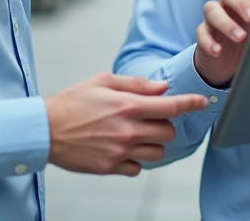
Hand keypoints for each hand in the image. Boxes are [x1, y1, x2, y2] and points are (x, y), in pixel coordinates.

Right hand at [46, 73, 207, 175]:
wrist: (45, 129)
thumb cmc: (72, 102)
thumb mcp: (102, 81)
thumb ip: (135, 84)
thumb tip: (160, 87)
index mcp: (128, 105)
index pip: (171, 105)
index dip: (192, 103)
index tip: (204, 101)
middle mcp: (128, 130)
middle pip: (168, 132)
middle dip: (164, 124)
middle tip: (148, 118)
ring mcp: (120, 151)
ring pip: (157, 153)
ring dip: (152, 143)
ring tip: (134, 134)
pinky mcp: (110, 167)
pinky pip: (137, 168)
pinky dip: (135, 160)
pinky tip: (121, 148)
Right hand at [192, 0, 249, 87]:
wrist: (230, 62)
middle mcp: (229, 3)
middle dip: (243, 4)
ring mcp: (214, 17)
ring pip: (212, 9)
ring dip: (226, 22)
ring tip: (240, 37)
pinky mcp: (203, 34)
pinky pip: (201, 32)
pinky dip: (208, 41)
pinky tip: (218, 51)